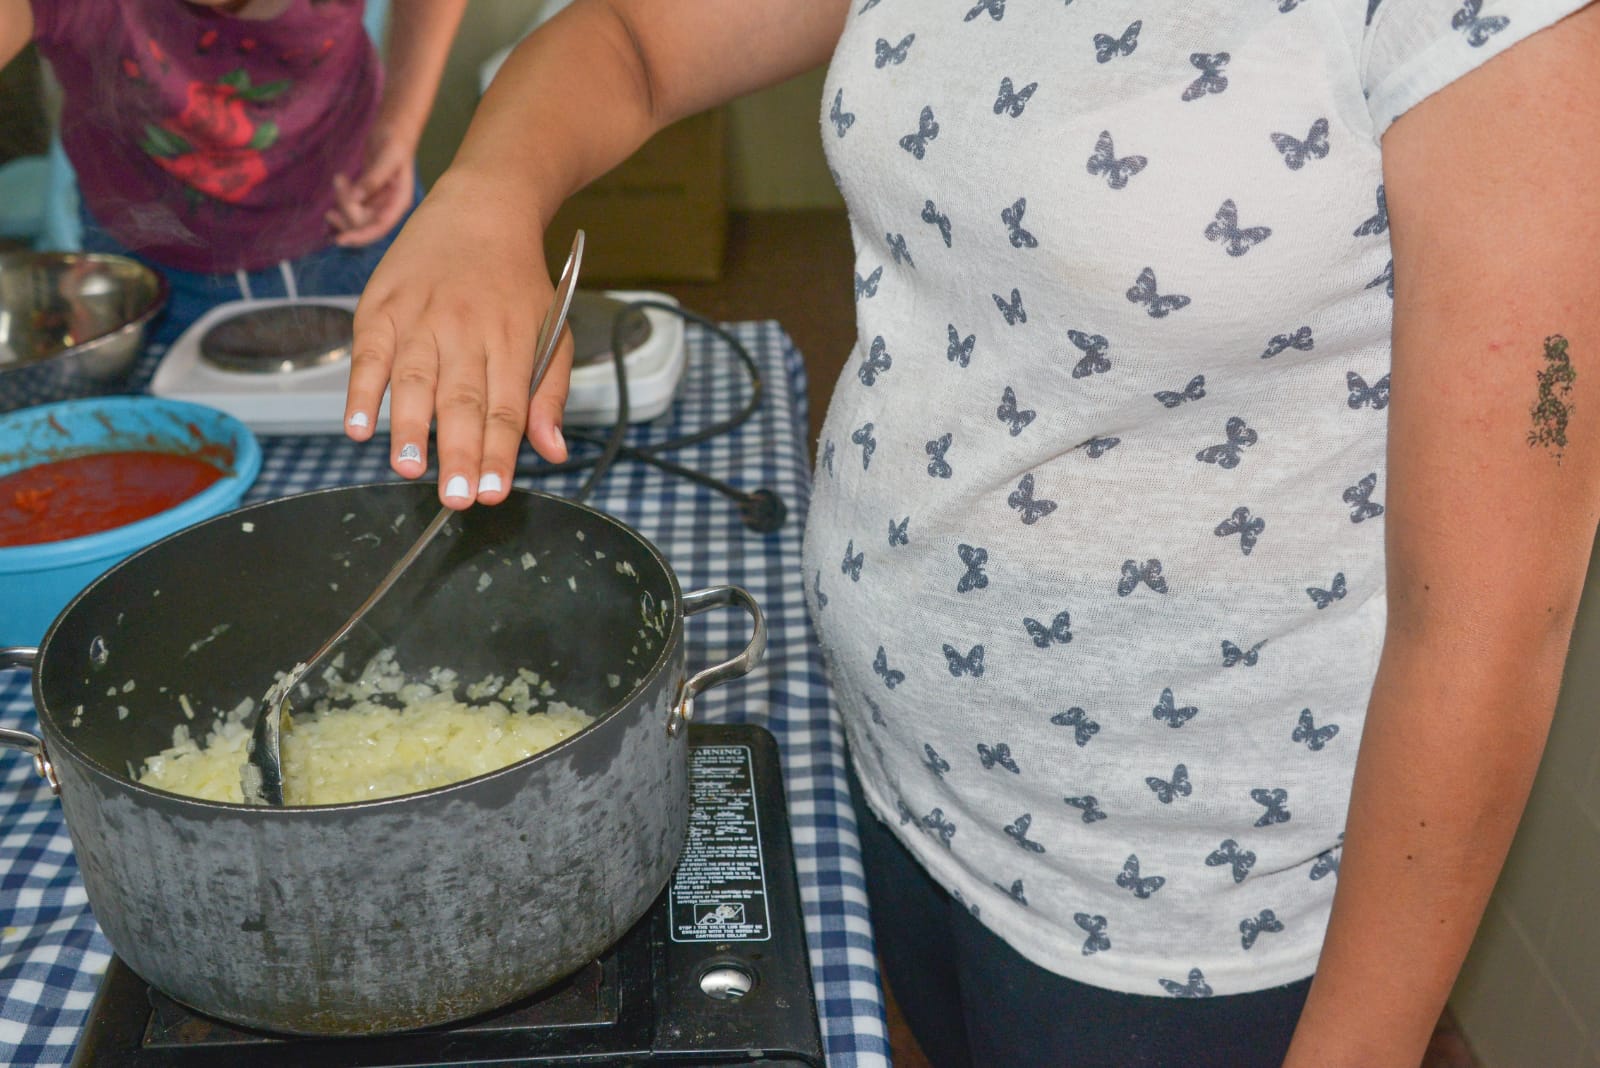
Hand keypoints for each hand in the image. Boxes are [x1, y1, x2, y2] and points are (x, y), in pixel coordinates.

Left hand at [326, 124, 417, 247]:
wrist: (394, 127)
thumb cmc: (395, 139)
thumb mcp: (387, 157)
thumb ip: (373, 179)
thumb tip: (356, 198)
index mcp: (399, 202)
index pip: (379, 228)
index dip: (360, 236)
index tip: (339, 240)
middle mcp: (389, 206)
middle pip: (363, 222)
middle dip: (347, 208)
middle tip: (339, 181)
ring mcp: (379, 201)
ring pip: (355, 215)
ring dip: (343, 201)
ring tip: (339, 179)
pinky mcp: (369, 194)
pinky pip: (352, 206)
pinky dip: (343, 196)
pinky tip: (341, 179)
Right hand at [343, 170, 574, 507]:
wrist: (481, 208)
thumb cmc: (517, 282)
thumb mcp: (552, 329)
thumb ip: (549, 393)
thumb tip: (552, 451)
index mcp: (513, 340)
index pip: (507, 408)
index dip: (501, 452)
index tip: (494, 492)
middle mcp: (468, 330)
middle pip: (463, 401)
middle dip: (460, 453)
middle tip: (457, 498)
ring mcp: (422, 317)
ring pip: (416, 379)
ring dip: (411, 427)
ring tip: (409, 469)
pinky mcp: (383, 306)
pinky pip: (369, 354)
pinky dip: (362, 391)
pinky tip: (358, 427)